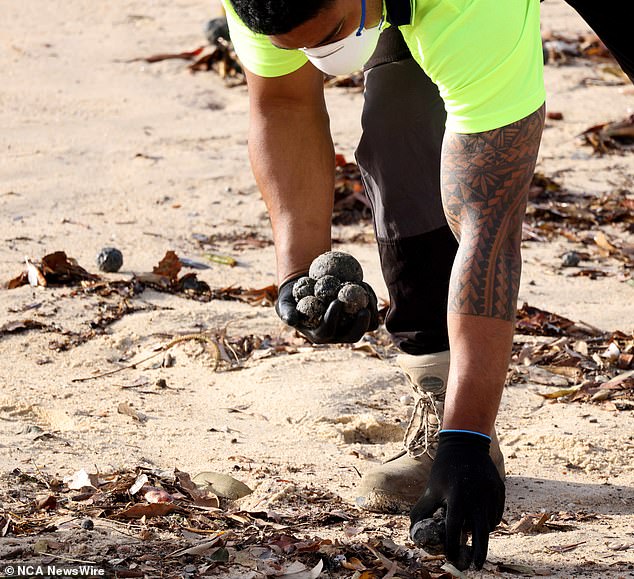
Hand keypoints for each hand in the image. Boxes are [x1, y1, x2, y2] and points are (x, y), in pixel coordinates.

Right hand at [275, 275, 378, 343]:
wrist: (306, 287)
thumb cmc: (293, 296)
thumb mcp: (284, 303)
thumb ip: (286, 312)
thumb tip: (291, 321)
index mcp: (318, 334)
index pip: (328, 331)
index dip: (333, 319)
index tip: (336, 301)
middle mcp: (336, 334)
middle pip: (353, 336)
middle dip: (360, 324)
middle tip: (364, 308)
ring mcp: (350, 326)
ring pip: (367, 326)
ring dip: (370, 310)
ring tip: (365, 290)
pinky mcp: (359, 316)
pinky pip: (371, 312)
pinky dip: (370, 299)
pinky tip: (365, 285)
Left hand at [409, 431, 504, 569]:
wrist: (465, 444)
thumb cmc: (444, 468)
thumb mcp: (431, 488)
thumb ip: (422, 510)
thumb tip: (414, 530)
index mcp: (457, 498)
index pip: (454, 530)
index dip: (451, 546)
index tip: (450, 557)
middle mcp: (476, 498)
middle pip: (480, 534)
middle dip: (478, 553)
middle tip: (474, 567)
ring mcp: (491, 494)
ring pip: (489, 524)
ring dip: (482, 534)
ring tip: (473, 536)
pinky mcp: (500, 491)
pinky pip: (496, 513)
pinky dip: (489, 521)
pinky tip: (480, 520)